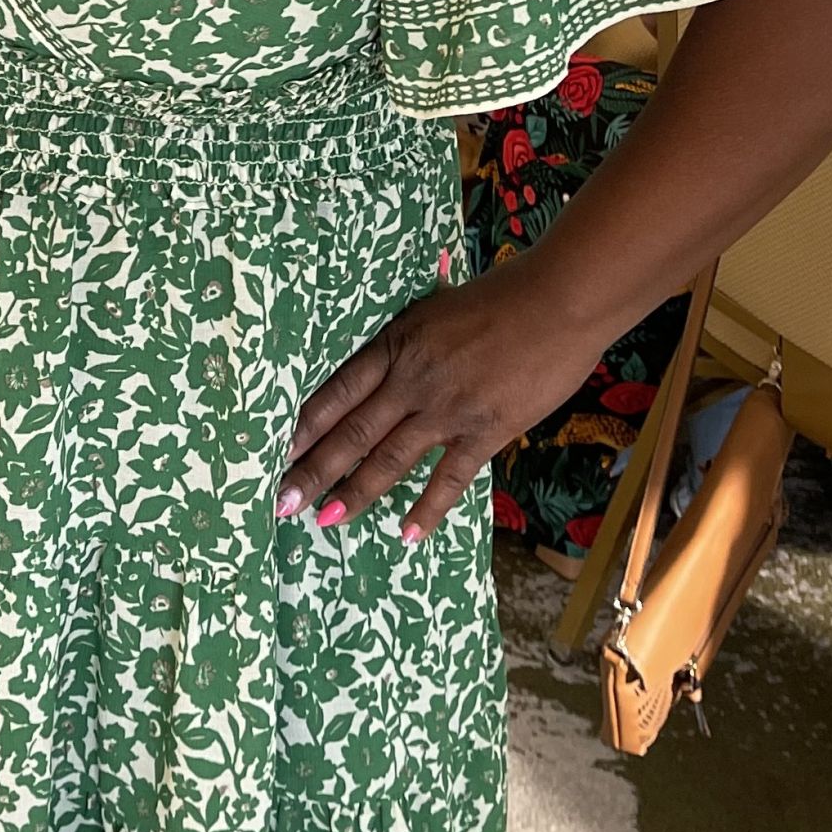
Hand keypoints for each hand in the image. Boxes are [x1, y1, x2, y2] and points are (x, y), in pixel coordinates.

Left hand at [278, 257, 614, 540]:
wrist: (557, 302)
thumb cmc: (499, 297)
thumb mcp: (433, 311)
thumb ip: (406, 345)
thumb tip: (383, 371)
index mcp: (394, 344)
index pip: (336, 391)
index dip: (305, 425)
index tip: (274, 450)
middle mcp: (412, 379)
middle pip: (352, 431)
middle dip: (315, 469)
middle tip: (282, 500)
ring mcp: (448, 408)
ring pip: (390, 458)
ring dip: (356, 492)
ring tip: (326, 521)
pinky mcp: (486, 430)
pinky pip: (450, 478)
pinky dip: (426, 509)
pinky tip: (406, 534)